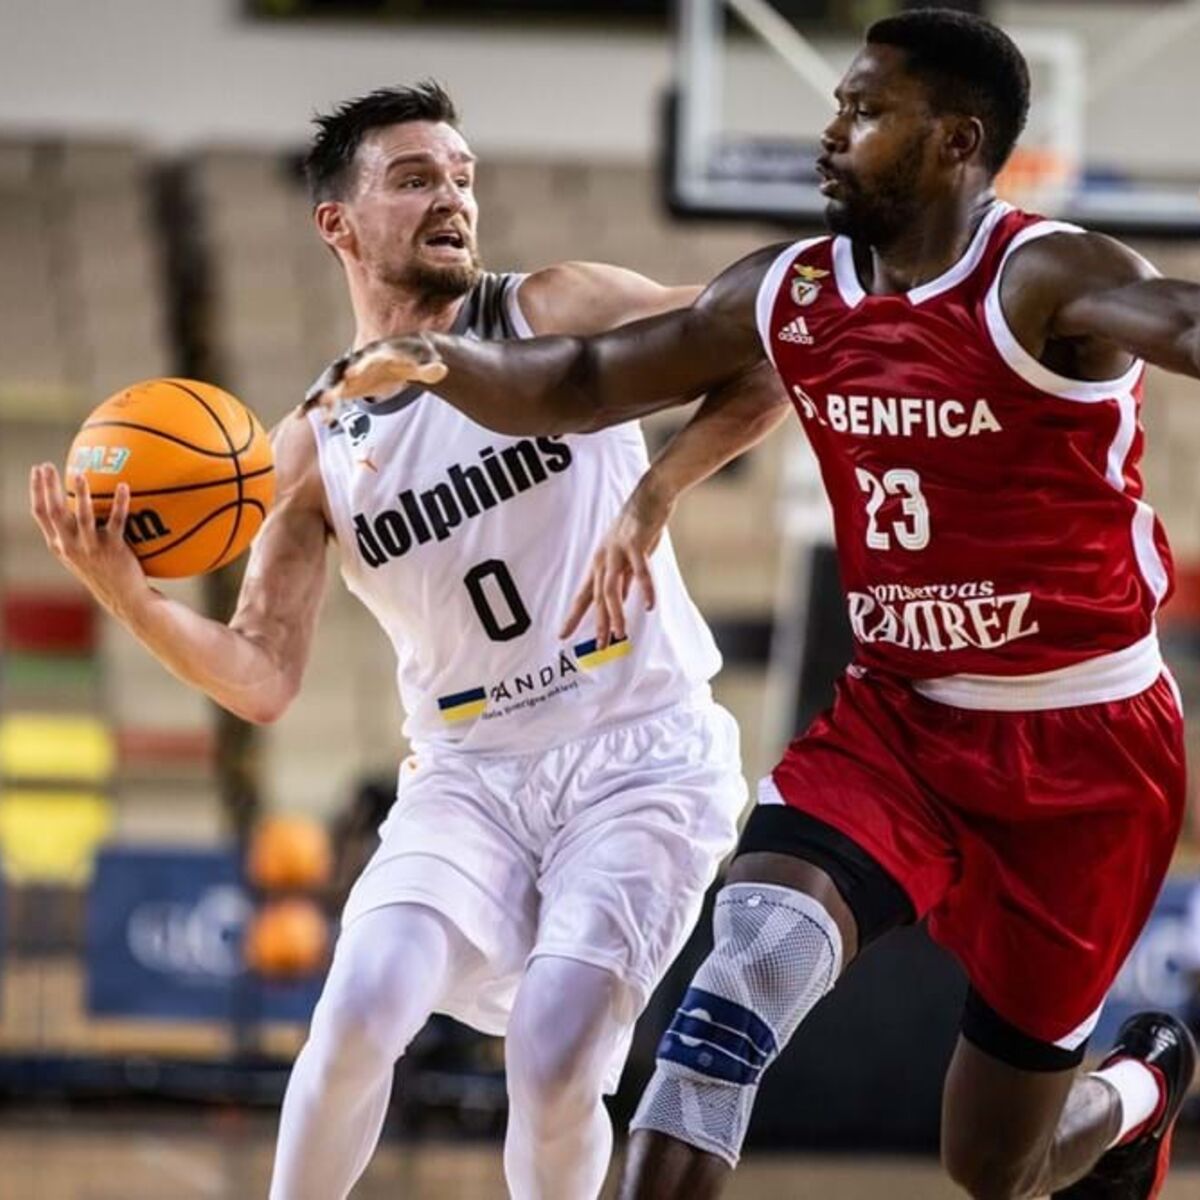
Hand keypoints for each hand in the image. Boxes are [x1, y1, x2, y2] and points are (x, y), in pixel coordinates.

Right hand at [29, 465, 147, 616]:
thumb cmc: (104, 571)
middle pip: (54, 511)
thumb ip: (74, 532)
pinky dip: (120, 503)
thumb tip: (76, 502)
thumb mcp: (81, 553)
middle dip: (48, 486)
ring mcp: (91, 548)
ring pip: (82, 516)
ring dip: (81, 494)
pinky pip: (117, 521)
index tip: (37, 469)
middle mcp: (70, 546)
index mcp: (60, 545)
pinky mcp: (114, 549)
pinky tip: (124, 486)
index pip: (41, 514)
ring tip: (80, 473)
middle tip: (48, 465)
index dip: (37, 490)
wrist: (124, 597)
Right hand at [303, 335, 447, 421]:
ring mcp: (345, 374)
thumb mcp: (422, 364)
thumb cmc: (409, 361)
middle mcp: (355, 362)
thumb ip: (430, 369)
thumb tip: (442, 370)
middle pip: (341, 371)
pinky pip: (324, 395)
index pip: (366, 360)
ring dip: (317, 396)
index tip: (354, 373)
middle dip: (332, 382)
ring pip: (327, 384)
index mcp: (374, 355)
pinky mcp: (341, 386)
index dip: (360, 365)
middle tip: (324, 395)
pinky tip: (302, 416)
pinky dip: (313, 404)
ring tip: (306, 410)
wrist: (396, 356)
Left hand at [559, 482, 672, 645]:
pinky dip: (645, 589)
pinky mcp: (636, 543)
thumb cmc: (639, 526)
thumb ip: (623, 578)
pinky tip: (649, 605)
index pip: (583, 595)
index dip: (573, 616)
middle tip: (598, 646)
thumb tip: (620, 601)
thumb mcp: (627, 556)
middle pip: (597, 597)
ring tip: (619, 633)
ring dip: (615, 612)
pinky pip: (640, 571)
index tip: (562, 635)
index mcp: (599, 562)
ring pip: (612, 588)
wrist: (651, 494)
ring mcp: (618, 550)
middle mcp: (604, 558)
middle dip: (597, 623)